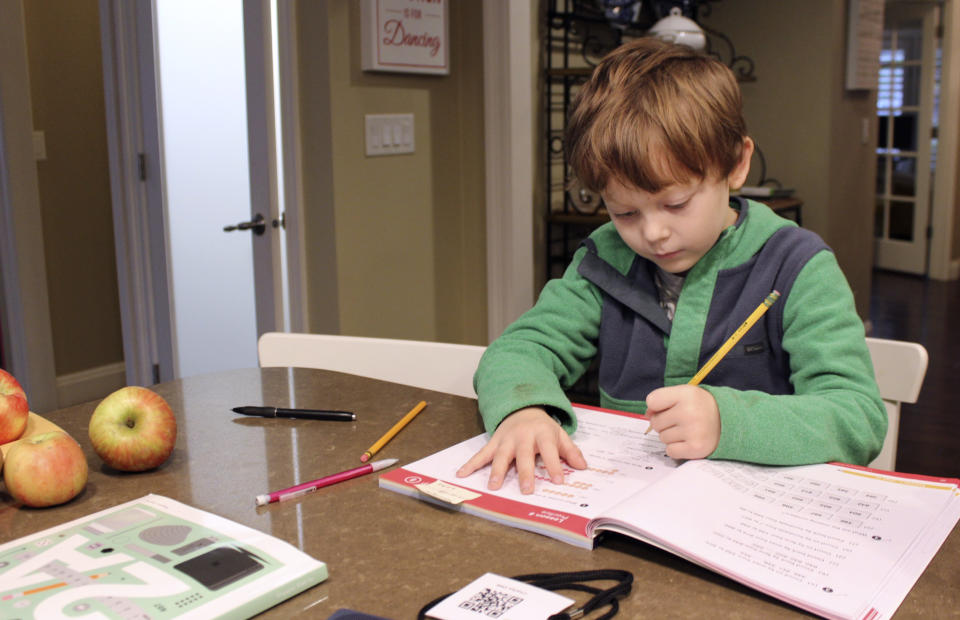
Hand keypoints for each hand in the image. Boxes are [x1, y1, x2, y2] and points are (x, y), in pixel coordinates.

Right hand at [456, 407, 586, 493]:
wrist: (523, 407)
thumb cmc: (543, 427)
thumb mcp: (560, 434)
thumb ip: (570, 451)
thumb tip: (582, 467)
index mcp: (542, 434)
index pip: (550, 451)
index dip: (555, 466)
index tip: (559, 481)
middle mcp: (523, 436)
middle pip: (524, 455)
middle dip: (525, 472)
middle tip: (527, 489)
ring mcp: (506, 439)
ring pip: (501, 455)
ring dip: (496, 471)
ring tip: (494, 486)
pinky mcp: (494, 442)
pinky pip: (482, 453)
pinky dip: (471, 463)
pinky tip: (462, 473)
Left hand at [646, 385, 720, 459]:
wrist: (728, 421)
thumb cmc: (699, 407)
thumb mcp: (683, 394)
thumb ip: (661, 400)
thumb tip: (647, 414)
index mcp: (686, 393)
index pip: (652, 401)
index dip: (656, 406)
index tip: (669, 407)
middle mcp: (690, 411)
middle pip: (655, 422)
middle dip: (664, 422)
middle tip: (682, 420)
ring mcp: (693, 431)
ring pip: (662, 438)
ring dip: (671, 436)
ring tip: (688, 430)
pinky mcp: (696, 448)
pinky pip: (670, 451)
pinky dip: (676, 448)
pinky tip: (688, 441)